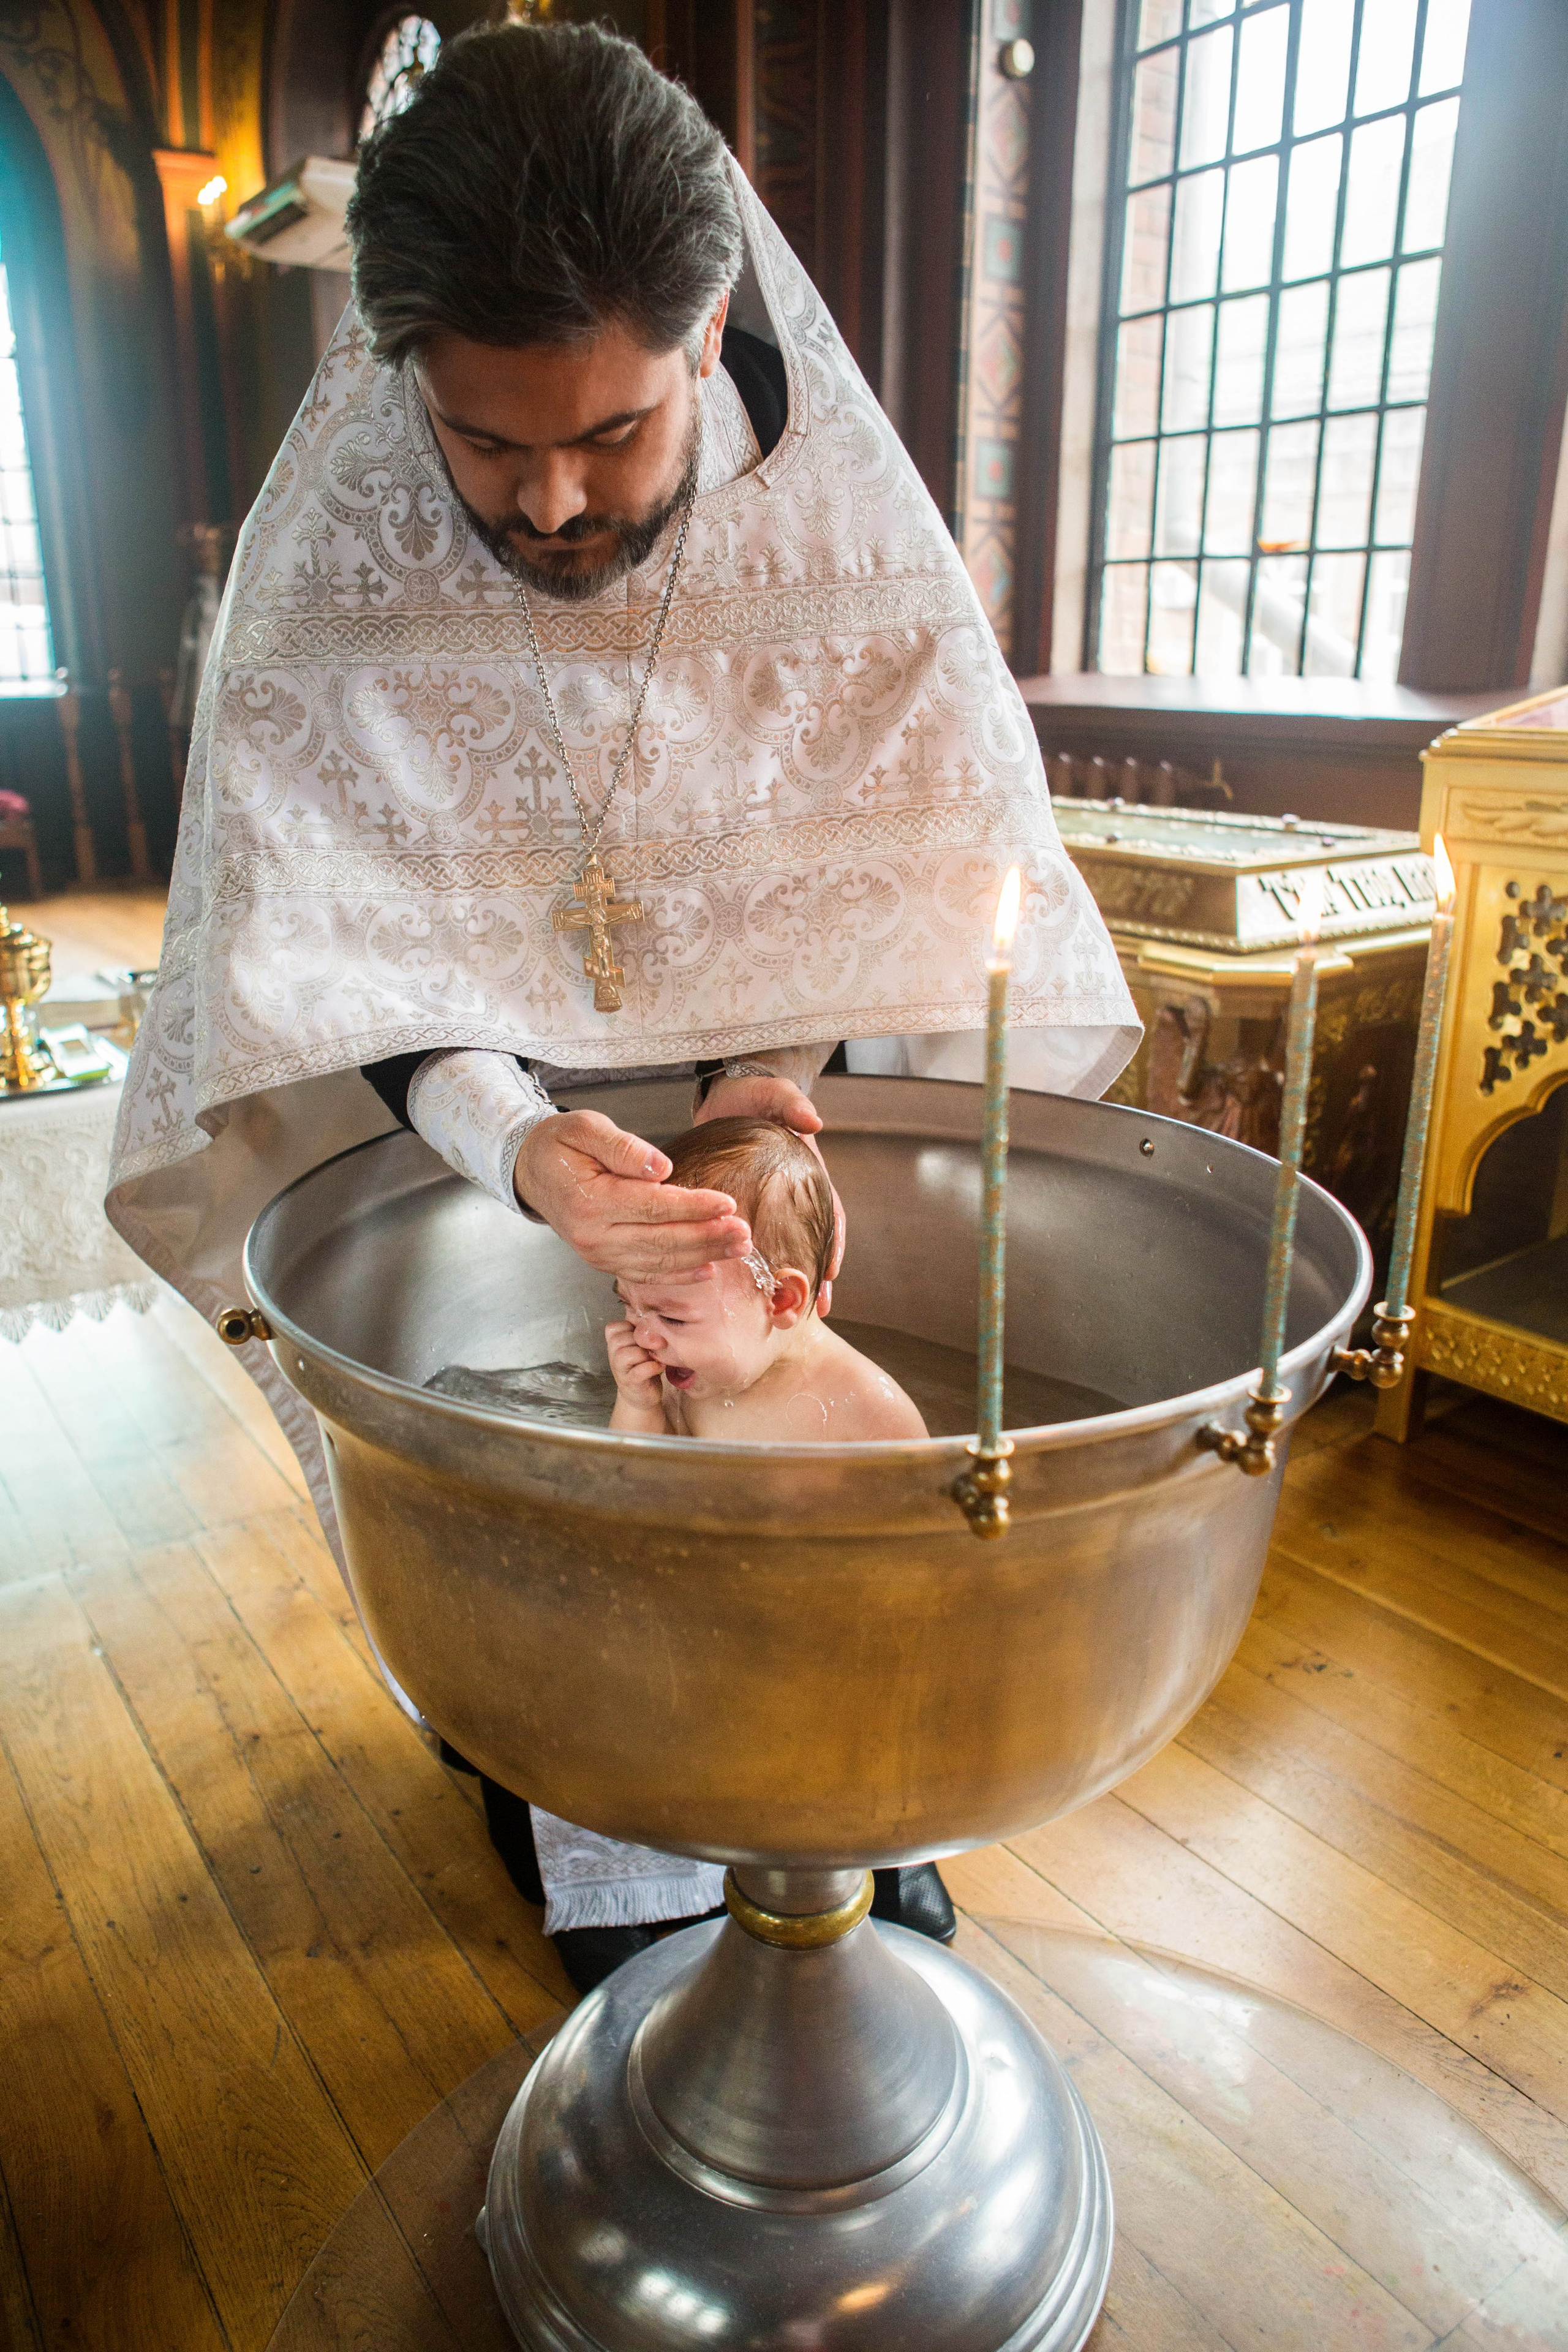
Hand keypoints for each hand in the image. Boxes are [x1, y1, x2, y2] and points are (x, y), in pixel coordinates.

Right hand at [515, 1109, 751, 1276]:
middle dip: (706, 1238)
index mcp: (589, 1202)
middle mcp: (593, 1237)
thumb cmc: (561, 1145)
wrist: (532, 1171)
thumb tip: (663, 1167)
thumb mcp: (585, 1128)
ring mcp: (598, 1254)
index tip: (727, 1203)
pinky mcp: (604, 1262)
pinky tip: (707, 1269)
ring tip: (737, 1248)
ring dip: (701, 1256)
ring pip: (657, 1262)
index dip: (692, 1207)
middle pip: (660, 1241)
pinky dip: (677, 1275)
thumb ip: (623, 1147)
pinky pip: (645, 1274)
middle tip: (744, 1233)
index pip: (651, 1207)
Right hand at [606, 1319, 668, 1430]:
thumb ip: (641, 1330)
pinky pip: (640, 1370)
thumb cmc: (644, 1364)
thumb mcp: (640, 1344)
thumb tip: (654, 1312)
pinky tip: (659, 1367)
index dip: (631, 1328)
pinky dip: (652, 1367)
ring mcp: (620, 1370)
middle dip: (641, 1341)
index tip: (642, 1336)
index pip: (614, 1326)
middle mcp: (613, 1355)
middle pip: (621, 1338)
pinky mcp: (631, 1382)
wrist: (643, 1394)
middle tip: (654, 1347)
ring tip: (655, 1357)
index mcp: (614, 1343)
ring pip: (627, 1354)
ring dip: (645, 1354)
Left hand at [697, 1073, 845, 1315]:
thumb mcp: (775, 1093)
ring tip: (781, 1315)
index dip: (833, 1244)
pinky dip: (748, 1265)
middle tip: (807, 1311)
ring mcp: (767, 1205)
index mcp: (809, 1175)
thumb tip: (813, 1120)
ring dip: (784, 1280)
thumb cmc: (755, 1095)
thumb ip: (792, 1102)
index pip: (830, 1213)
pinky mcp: (739, 1207)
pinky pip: (746, 1240)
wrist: (726, 1095)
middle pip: (811, 1243)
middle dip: (812, 1277)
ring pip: (782, 1248)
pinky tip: (740, 1291)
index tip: (831, 1273)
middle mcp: (792, 1197)